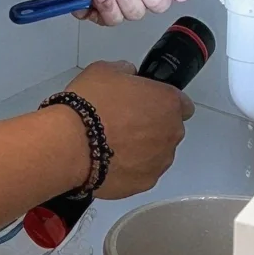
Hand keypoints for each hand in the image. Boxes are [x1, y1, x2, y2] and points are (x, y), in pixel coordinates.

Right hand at [66, 57, 190, 198]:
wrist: (70, 145)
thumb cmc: (90, 104)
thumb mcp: (104, 70)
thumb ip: (124, 71)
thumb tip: (128, 75)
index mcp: (167, 102)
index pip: (182, 104)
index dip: (162, 102)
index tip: (145, 103)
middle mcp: (171, 133)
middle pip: (169, 130)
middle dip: (152, 127)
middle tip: (122, 122)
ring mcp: (159, 162)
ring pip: (157, 154)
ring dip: (142, 149)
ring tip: (111, 144)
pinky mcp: (144, 184)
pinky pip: (141, 173)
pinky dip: (129, 168)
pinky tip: (107, 161)